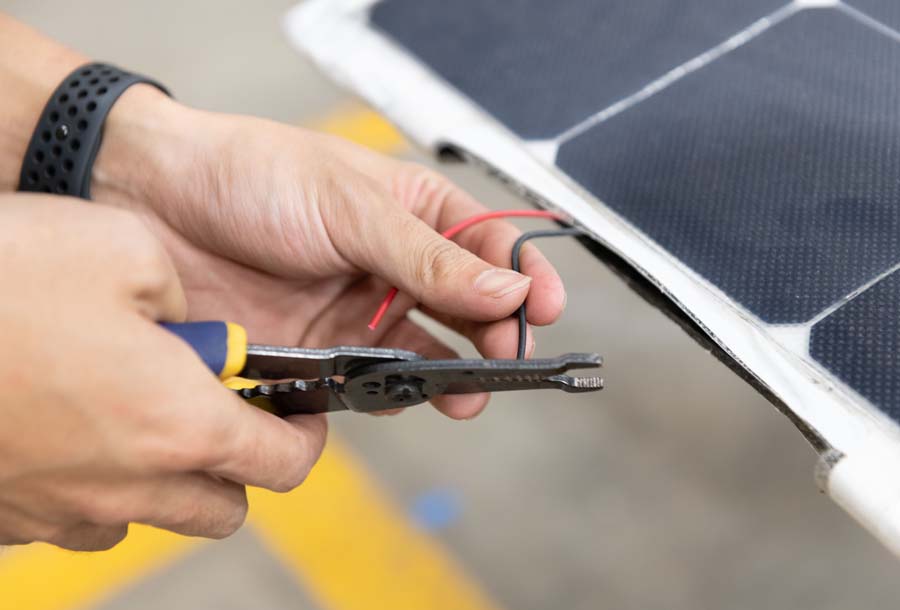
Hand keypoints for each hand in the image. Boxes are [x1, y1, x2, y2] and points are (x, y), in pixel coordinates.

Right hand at [0, 195, 325, 549]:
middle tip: (213, 407)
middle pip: (223, 510)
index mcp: (177, 423)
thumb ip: (183, 293)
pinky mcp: (5, 516)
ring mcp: (59, 509)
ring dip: (164, 476)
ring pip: (150, 516)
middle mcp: (126, 484)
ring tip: (133, 409)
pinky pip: (75, 516)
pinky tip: (69, 424)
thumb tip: (187, 322)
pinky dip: (94, 483)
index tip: (297, 413)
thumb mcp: (123, 247)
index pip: (282, 463)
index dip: (302, 437)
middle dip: (235, 465)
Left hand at [93, 87, 566, 418]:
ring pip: (425, 351)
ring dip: (450, 374)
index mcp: (413, 210)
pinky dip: (388, 393)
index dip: (524, 276)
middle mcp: (394, 263)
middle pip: (467, 307)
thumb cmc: (252, 175)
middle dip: (495, 335)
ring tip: (464, 392)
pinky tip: (398, 394)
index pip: (488, 245)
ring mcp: (358, 309)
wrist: (153, 201)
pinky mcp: (320, 351)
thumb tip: (507, 290)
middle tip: (507, 359)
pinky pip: (369, 381)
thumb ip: (428, 257)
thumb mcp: (349, 206)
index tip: (548, 308)